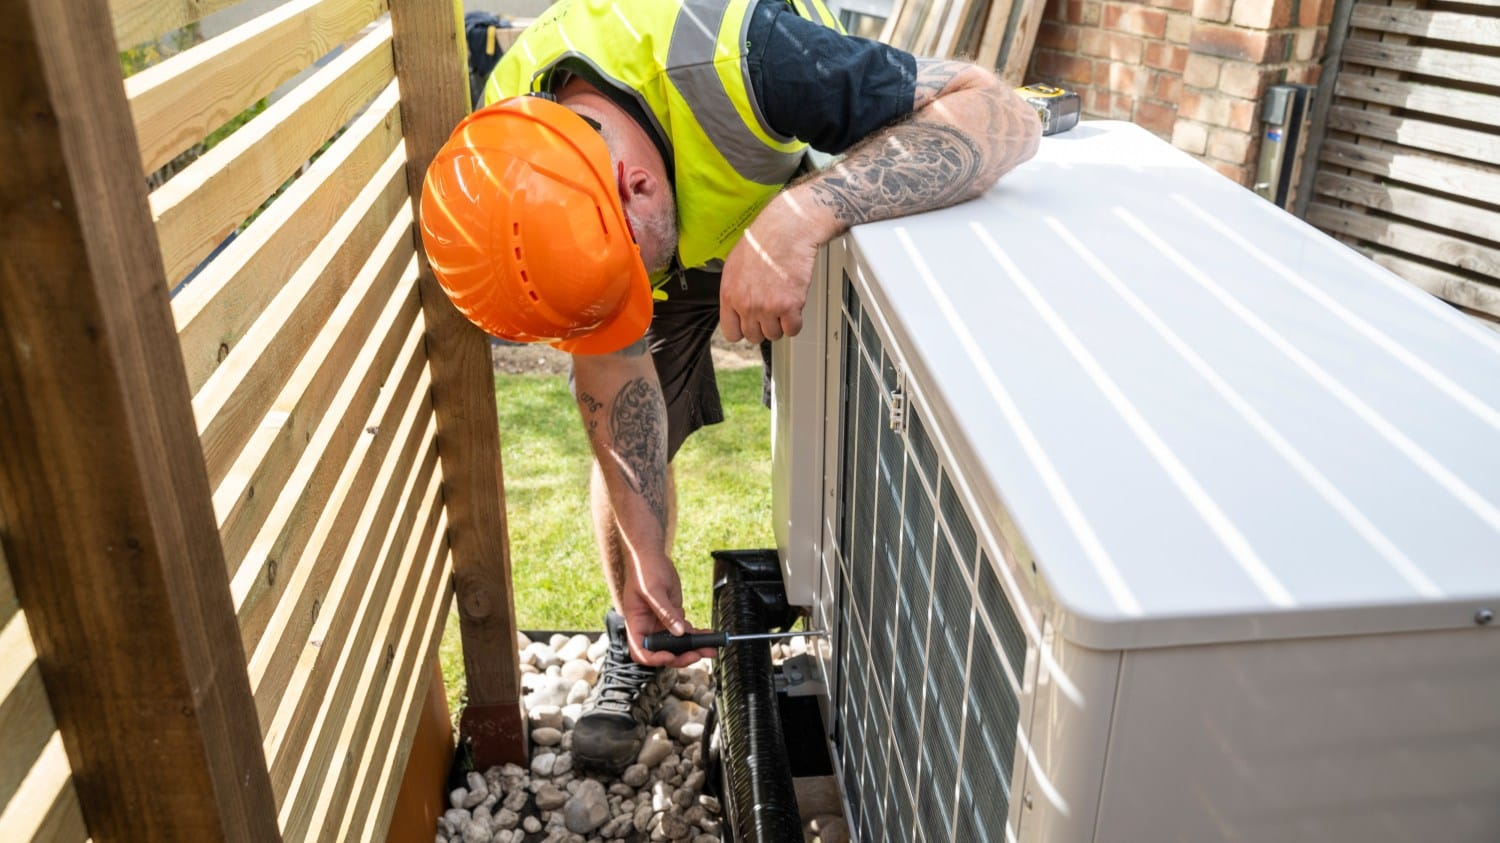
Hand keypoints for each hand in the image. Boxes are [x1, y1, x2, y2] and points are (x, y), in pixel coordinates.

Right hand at [617, 554, 714, 667]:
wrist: (651, 556)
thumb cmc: (643, 570)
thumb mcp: (653, 591)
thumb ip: (666, 612)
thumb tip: (679, 631)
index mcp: (636, 623)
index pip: (640, 651)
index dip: (654, 658)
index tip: (670, 655)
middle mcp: (648, 627)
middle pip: (662, 651)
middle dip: (680, 656)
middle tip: (697, 655)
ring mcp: (661, 623)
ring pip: (676, 643)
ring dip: (693, 648)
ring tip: (710, 649)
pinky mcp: (673, 616)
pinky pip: (685, 631)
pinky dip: (697, 635)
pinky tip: (708, 635)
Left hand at [719, 195, 825, 343]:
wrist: (787, 230)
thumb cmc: (763, 241)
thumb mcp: (734, 266)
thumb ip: (734, 292)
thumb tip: (737, 308)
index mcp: (729, 295)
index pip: (732, 333)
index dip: (743, 330)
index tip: (751, 325)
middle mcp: (747, 304)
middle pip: (754, 336)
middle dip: (763, 326)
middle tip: (771, 312)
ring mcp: (768, 307)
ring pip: (775, 334)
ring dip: (780, 323)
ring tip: (783, 304)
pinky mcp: (790, 305)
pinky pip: (793, 328)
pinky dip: (796, 321)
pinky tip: (794, 306)